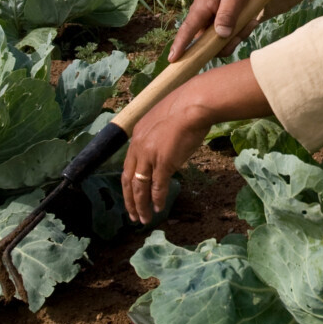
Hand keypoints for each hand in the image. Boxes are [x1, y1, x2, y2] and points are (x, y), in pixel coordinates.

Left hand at [121, 59, 272, 222]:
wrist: (194, 104)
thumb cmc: (186, 107)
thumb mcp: (164, 119)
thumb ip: (160, 134)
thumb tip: (166, 144)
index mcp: (137, 136)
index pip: (128, 166)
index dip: (128, 183)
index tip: (131, 195)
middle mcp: (138, 147)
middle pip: (128, 180)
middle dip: (129, 200)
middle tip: (132, 215)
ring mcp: (149, 156)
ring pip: (140, 187)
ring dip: (141, 205)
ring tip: (143, 219)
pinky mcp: (163, 163)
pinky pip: (157, 187)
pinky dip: (156, 200)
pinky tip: (157, 209)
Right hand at [170, 0, 267, 62]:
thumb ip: (227, 14)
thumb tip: (220, 35)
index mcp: (201, 10)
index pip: (187, 31)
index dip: (179, 46)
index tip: (172, 60)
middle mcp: (204, 19)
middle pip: (208, 45)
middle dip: (226, 44)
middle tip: (244, 30)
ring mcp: (213, 22)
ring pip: (222, 42)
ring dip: (238, 36)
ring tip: (251, 20)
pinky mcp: (223, 23)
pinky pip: (231, 36)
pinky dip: (242, 31)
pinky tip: (252, 19)